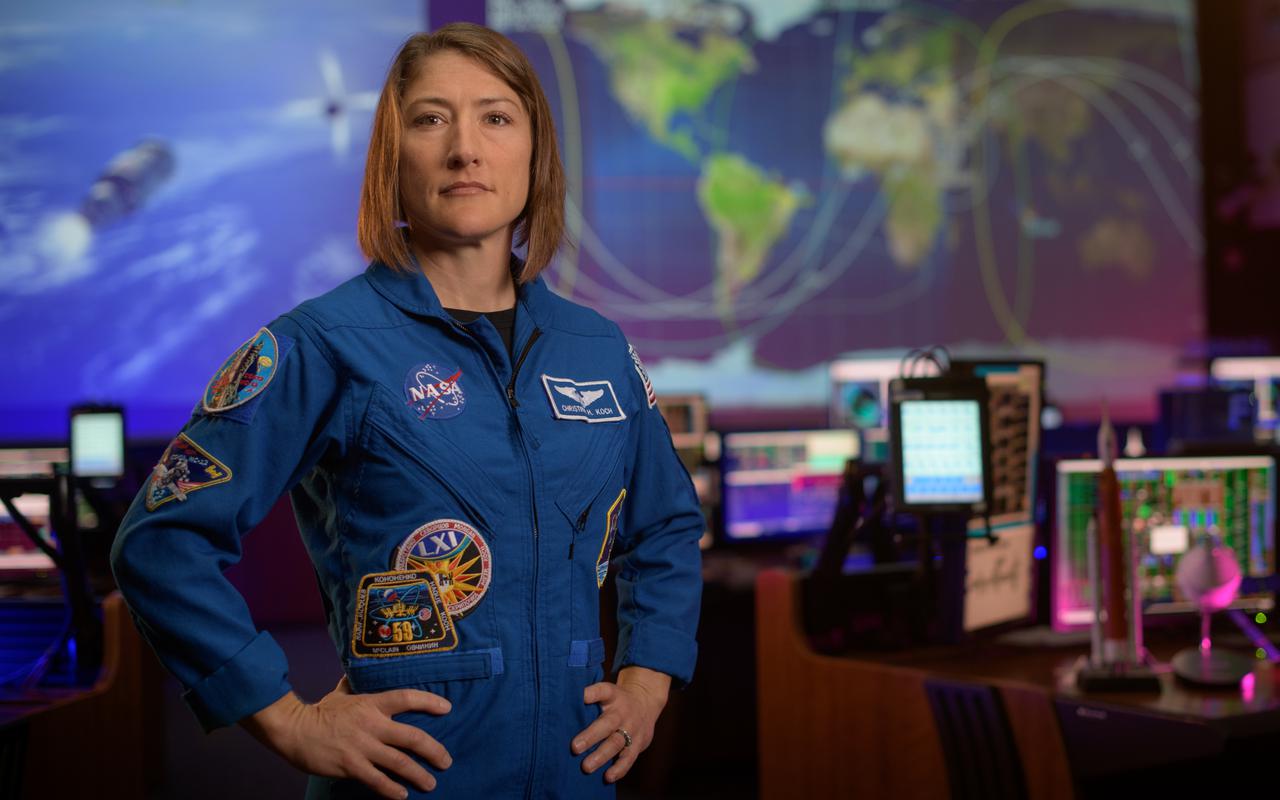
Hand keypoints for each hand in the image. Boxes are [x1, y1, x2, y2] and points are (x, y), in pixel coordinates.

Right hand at [241, 676, 452, 798]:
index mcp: (372, 703)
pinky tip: (403, 795)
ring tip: (431, 783)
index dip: (429, 702)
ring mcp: (363, 747)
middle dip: (434, 750)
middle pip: (412, 737)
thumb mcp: (340, 693)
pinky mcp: (351, 766)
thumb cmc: (319, 711)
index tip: (447, 708)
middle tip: (446, 760)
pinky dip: (392, 789)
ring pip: (400, 762)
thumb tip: (355, 672)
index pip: (407, 698)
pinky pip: (377, 780)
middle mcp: (372, 724)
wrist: (293, 730)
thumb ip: (353, 685)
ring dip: (419, 775)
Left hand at [572, 666, 670, 782]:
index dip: (592, 693)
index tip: (581, 697)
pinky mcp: (637, 744)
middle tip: (575, 747)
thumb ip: (588, 698)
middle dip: (591, 736)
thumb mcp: (606, 693)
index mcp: (613, 696)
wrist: (646, 703)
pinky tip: (607, 777)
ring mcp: (632, 729)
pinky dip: (619, 769)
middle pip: (608, 723)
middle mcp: (622, 712)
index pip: (603, 691)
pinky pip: (629, 758)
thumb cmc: (615, 701)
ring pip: (617, 743)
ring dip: (601, 756)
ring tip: (586, 767)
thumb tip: (557, 705)